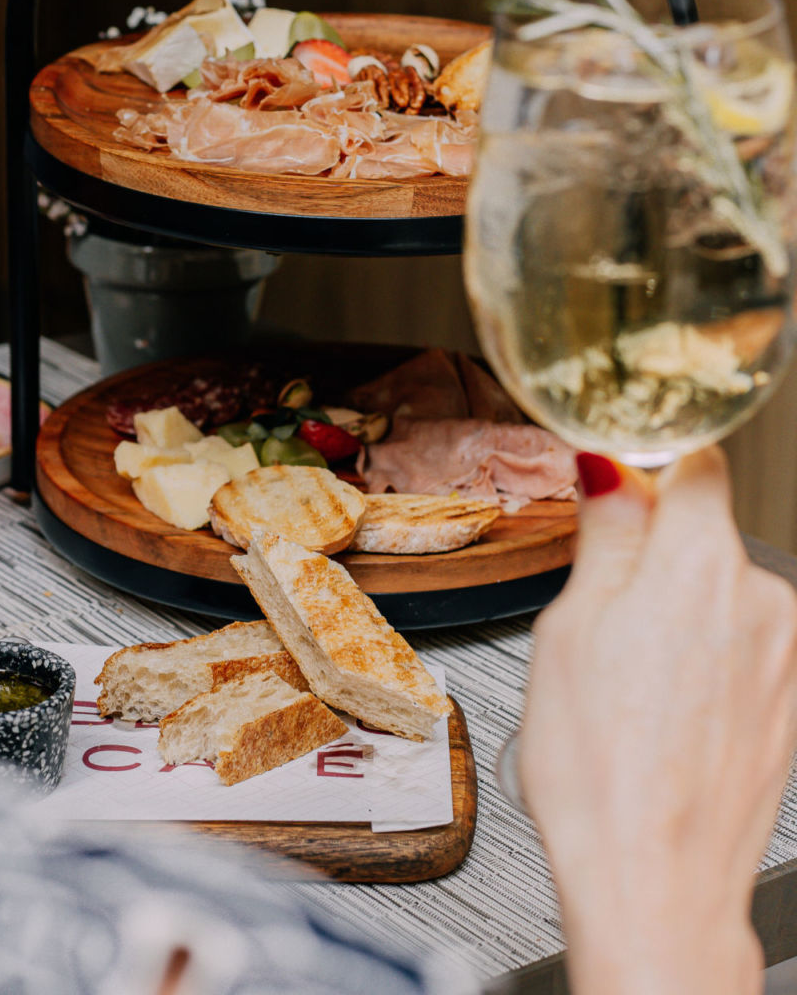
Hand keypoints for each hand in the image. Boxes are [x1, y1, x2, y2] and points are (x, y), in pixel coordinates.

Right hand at [519, 447, 796, 994]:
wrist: (655, 880)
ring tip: (625, 676)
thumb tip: (609, 472)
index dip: (644, 472)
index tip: (612, 497)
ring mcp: (786, 656)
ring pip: (719, 593)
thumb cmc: (601, 769)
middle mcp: (762, 602)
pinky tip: (658, 708)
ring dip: (674, 610)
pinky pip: (739, 647)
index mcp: (702, 567)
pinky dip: (701, 659)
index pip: (696, 463)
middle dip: (650, 554)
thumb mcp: (570, 628)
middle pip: (703, 534)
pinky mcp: (790, 702)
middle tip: (596, 612)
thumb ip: (604, 536)